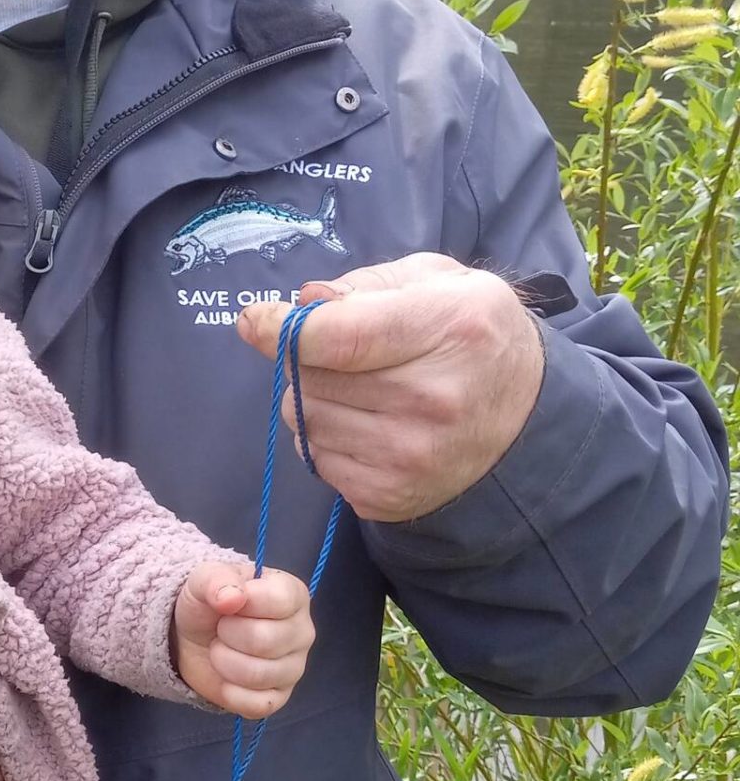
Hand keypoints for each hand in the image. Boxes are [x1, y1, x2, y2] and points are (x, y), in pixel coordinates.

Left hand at [172, 557, 314, 716]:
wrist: (195, 635)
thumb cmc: (210, 602)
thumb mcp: (205, 578)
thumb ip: (216, 579)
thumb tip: (232, 598)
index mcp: (293, 595)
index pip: (279, 601)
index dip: (243, 603)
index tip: (228, 602)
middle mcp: (302, 632)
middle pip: (265, 641)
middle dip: (227, 635)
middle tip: (220, 630)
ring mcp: (294, 668)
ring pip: (258, 675)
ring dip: (224, 662)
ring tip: (220, 650)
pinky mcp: (279, 697)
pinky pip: (257, 705)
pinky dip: (230, 693)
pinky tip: (225, 678)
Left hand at [236, 255, 544, 522]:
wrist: (524, 425)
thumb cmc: (474, 339)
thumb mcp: (440, 284)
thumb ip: (365, 286)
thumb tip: (299, 305)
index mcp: (451, 327)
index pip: (337, 337)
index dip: (283, 330)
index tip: (255, 321)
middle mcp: (433, 398)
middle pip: (310, 379)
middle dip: (309, 363)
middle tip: (347, 358)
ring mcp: (411, 456)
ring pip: (306, 421)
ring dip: (316, 402)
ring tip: (364, 393)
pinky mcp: (389, 496)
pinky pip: (317, 461)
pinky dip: (328, 441)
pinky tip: (370, 429)